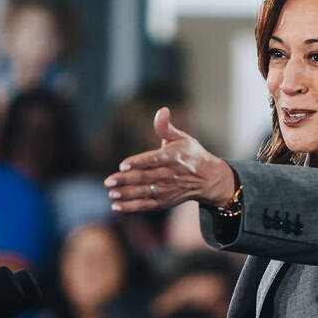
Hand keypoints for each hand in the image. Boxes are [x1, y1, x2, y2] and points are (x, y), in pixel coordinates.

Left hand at [105, 107, 236, 212]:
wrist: (208, 179)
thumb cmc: (191, 155)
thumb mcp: (182, 138)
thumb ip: (166, 127)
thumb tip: (162, 110)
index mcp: (173, 157)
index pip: (153, 160)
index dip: (138, 163)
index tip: (123, 164)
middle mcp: (169, 175)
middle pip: (145, 178)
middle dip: (126, 180)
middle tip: (108, 181)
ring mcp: (166, 190)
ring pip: (144, 192)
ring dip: (126, 194)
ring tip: (111, 193)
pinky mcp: (164, 201)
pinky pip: (145, 205)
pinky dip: (131, 207)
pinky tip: (116, 206)